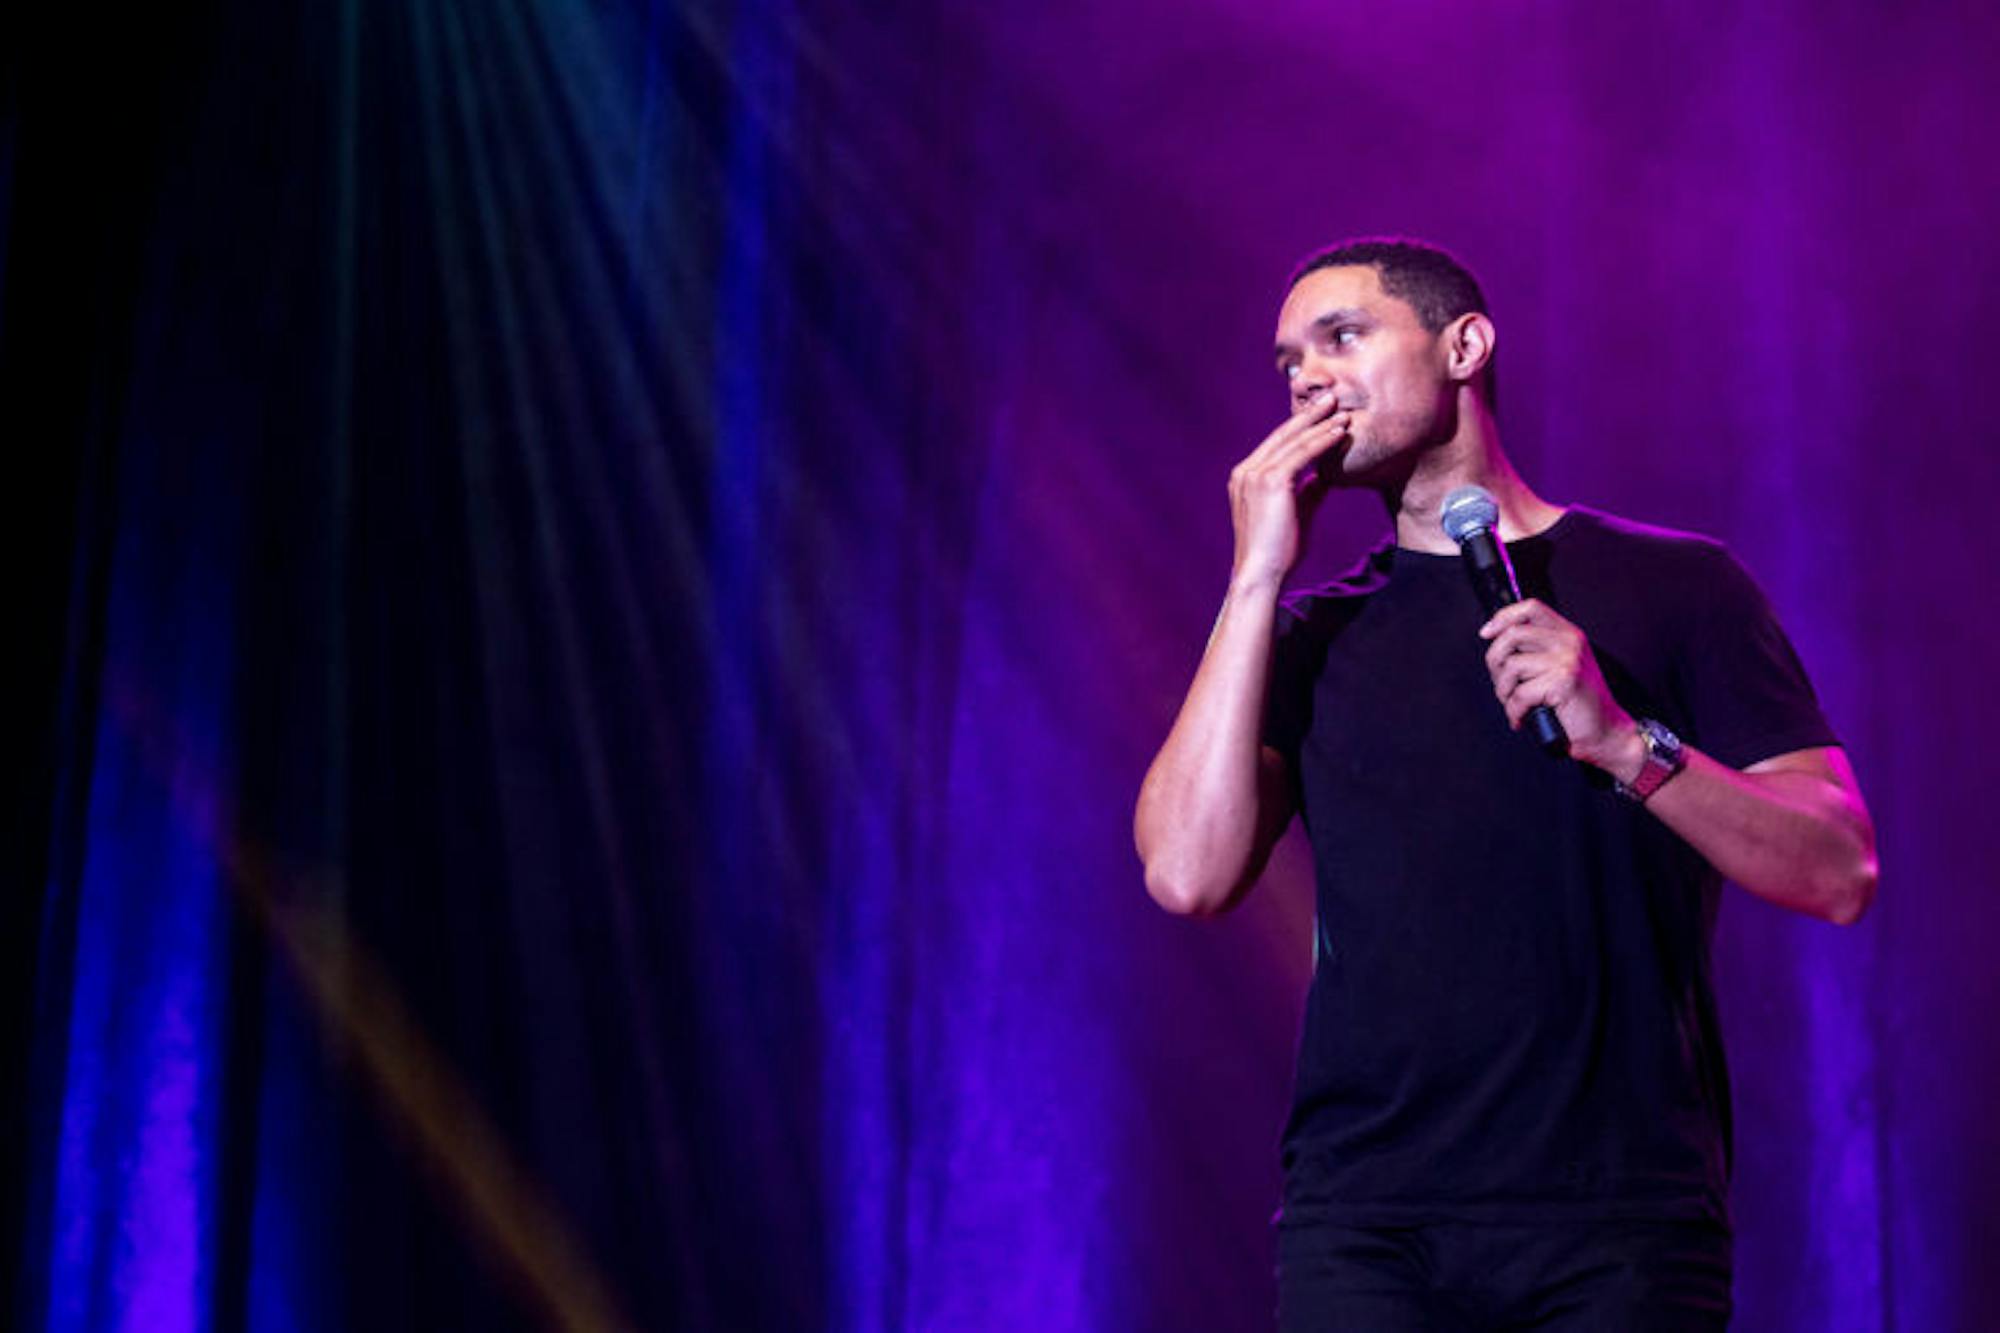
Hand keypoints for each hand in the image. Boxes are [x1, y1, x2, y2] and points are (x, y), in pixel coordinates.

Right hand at [1227, 394, 1350, 587]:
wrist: (1262, 574)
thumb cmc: (1277, 552)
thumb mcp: (1294, 513)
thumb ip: (1307, 491)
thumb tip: (1325, 477)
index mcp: (1245, 478)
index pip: (1276, 444)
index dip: (1300, 427)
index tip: (1322, 415)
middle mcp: (1245, 471)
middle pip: (1283, 435)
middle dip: (1310, 415)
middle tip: (1333, 397)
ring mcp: (1254, 475)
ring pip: (1294, 441)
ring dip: (1320, 424)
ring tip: (1343, 410)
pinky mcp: (1270, 481)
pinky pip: (1302, 454)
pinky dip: (1322, 441)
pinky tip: (1340, 432)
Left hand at [1478, 600, 1640, 774]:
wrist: (1607, 733)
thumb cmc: (1580, 705)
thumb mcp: (1562, 666)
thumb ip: (1537, 649)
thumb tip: (1497, 640)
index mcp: (1569, 634)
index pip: (1530, 608)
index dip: (1503, 617)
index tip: (1487, 633)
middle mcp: (1569, 642)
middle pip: (1513, 635)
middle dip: (1495, 662)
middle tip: (1502, 684)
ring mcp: (1567, 660)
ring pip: (1511, 666)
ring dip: (1503, 691)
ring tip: (1513, 704)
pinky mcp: (1563, 682)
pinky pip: (1519, 693)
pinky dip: (1514, 711)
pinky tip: (1521, 718)